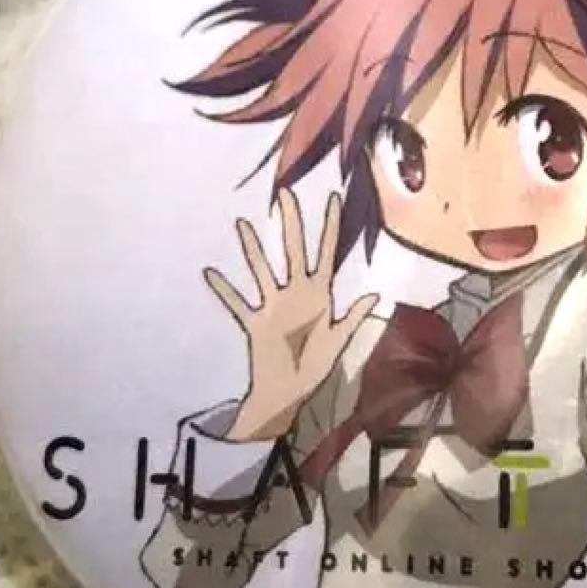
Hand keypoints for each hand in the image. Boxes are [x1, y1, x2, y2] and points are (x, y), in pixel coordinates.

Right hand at [203, 189, 377, 441]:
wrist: (289, 394)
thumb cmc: (315, 368)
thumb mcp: (340, 342)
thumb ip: (355, 318)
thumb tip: (376, 294)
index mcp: (320, 295)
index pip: (327, 253)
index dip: (331, 226)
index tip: (334, 198)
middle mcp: (295, 294)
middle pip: (293, 250)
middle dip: (292, 223)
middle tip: (287, 193)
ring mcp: (273, 307)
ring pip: (262, 270)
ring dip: (252, 249)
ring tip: (242, 224)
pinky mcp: (254, 324)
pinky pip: (237, 303)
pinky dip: (224, 290)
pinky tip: (210, 273)